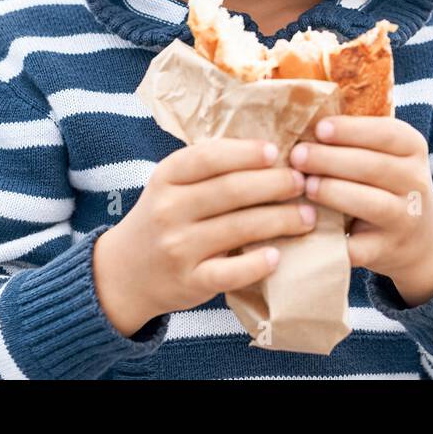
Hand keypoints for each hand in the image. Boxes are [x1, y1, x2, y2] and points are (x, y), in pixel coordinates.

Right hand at [92, 137, 318, 336]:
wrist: (124, 272)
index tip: (278, 153)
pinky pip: (230, 272)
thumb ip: (212, 168)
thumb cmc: (165, 219)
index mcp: (167, 177)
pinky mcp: (189, 282)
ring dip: (281, 220)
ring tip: (308, 216)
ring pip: (238, 228)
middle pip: (231, 190)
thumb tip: (273, 151)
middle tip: (303, 183)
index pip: (210, 157)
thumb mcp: (174, 185)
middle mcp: (168, 210)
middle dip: (276, 185)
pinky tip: (278, 256)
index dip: (248, 153)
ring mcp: (177, 248)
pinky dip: (257, 264)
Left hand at [289, 115, 432, 307]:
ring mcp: (405, 219)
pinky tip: (308, 228)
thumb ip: (355, 139)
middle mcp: (416, 182)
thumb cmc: (387, 183)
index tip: (319, 128)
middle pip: (374, 167)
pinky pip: (359, 247)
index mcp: (413, 149)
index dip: (351, 130)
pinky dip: (334, 240)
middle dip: (331, 160)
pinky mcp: (387, 250)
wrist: (421, 237)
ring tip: (305, 185)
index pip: (387, 134)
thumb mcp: (386, 154)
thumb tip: (303, 122)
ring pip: (372, 204)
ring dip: (335, 193)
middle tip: (297, 155)